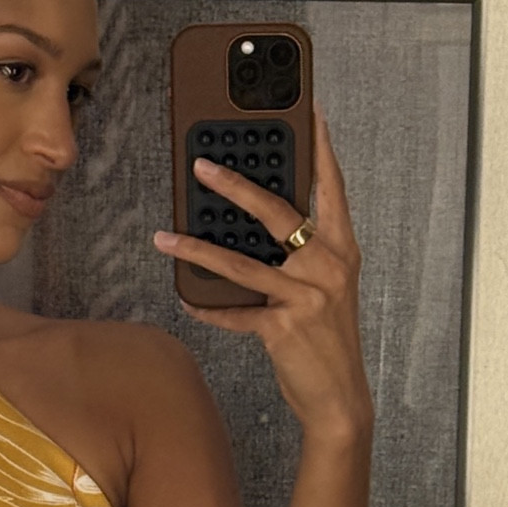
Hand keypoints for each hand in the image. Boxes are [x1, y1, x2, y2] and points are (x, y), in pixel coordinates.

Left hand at [154, 106, 372, 442]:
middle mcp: (327, 265)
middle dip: (235, 185)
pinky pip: (234, 312)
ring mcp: (307, 296)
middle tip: (201, 165)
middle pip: (277, 212)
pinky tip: (184, 297)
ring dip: (198, 248)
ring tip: (166, 235)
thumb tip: (250, 221)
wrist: (340, 398)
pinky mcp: (284, 328)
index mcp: (341, 247)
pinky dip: (206, 306)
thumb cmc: (327, 338)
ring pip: (242, 262)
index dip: (318, 145)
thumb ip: (300, 252)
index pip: (331, 185)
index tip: (306, 108)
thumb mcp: (324, 285)